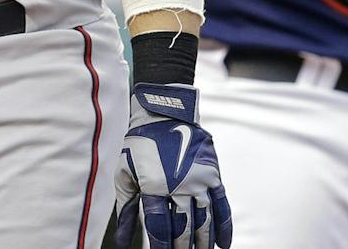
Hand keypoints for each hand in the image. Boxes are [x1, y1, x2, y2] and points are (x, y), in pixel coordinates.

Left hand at [114, 83, 231, 248]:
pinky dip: (224, 226)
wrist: (164, 111)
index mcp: (154, 184)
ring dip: (203, 242)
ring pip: (204, 220)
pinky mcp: (213, 173)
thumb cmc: (139, 143)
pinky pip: (222, 205)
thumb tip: (122, 240)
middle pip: (183, 227)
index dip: (160, 246)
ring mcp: (200, 178)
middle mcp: (179, 183)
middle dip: (181, 247)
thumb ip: (125, 208)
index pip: (159, 226)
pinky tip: (223, 243)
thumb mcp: (124, 172)